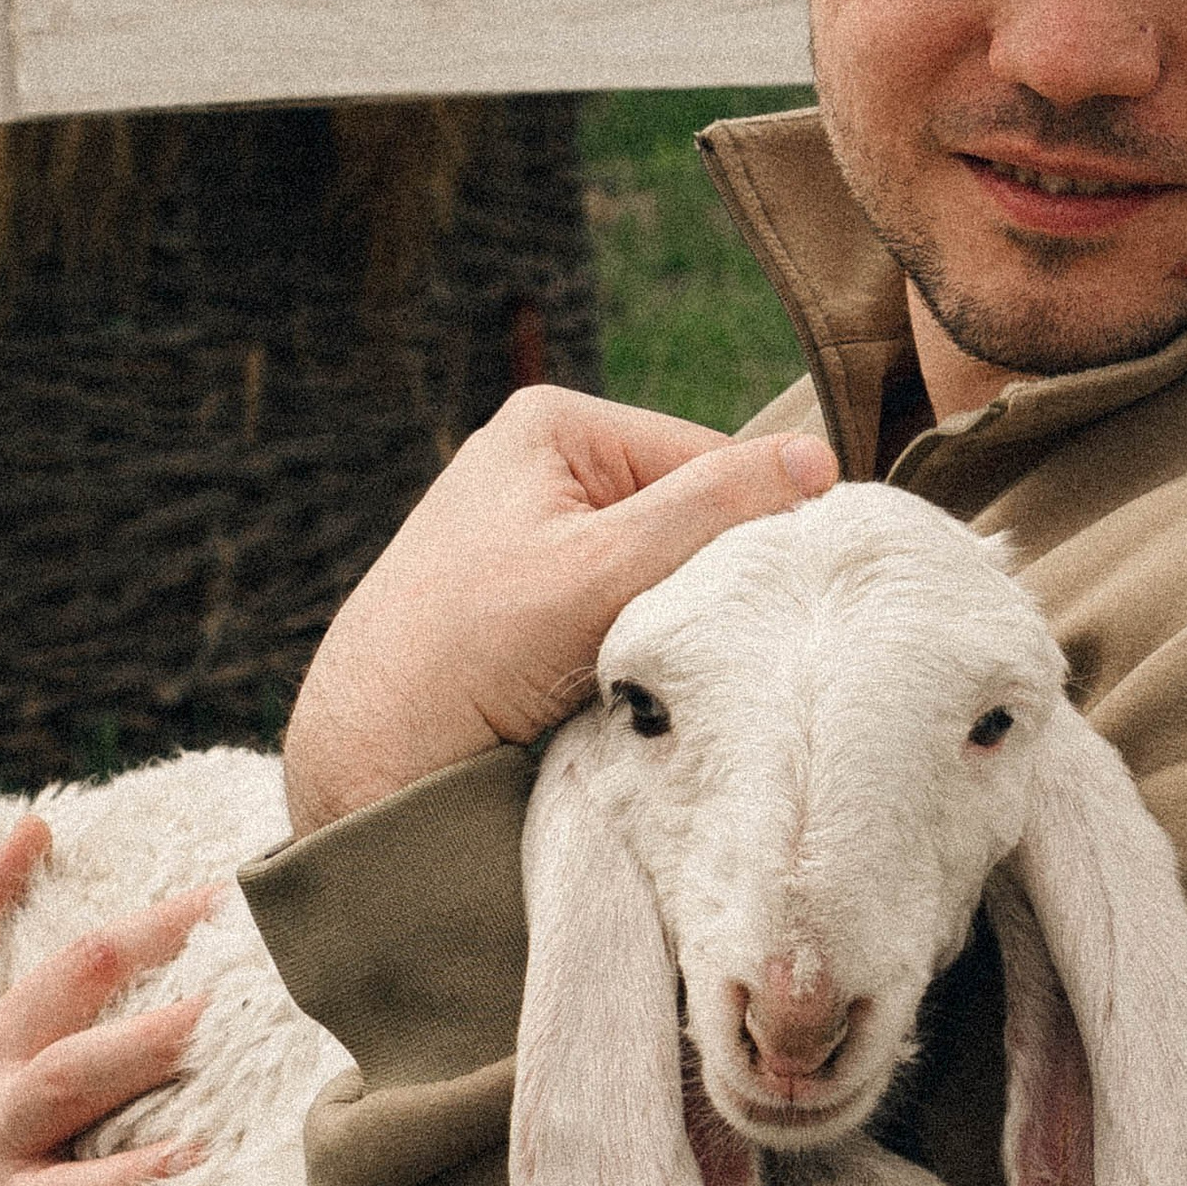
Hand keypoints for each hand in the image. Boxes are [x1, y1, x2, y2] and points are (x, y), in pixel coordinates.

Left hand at [280, 385, 837, 837]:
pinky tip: (620, 686)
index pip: (707, 459)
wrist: (367, 761)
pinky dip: (634, 650)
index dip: (747, 529)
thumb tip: (819, 460)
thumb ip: (711, 508)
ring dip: (668, 624)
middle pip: (684, 517)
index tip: (763, 600)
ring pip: (657, 573)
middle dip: (700, 582)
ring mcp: (534, 535)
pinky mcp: (531, 603)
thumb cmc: (462, 653)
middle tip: (696, 643)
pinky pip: (620, 613)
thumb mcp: (600, 570)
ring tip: (648, 670)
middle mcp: (544, 466)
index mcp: (555, 424)